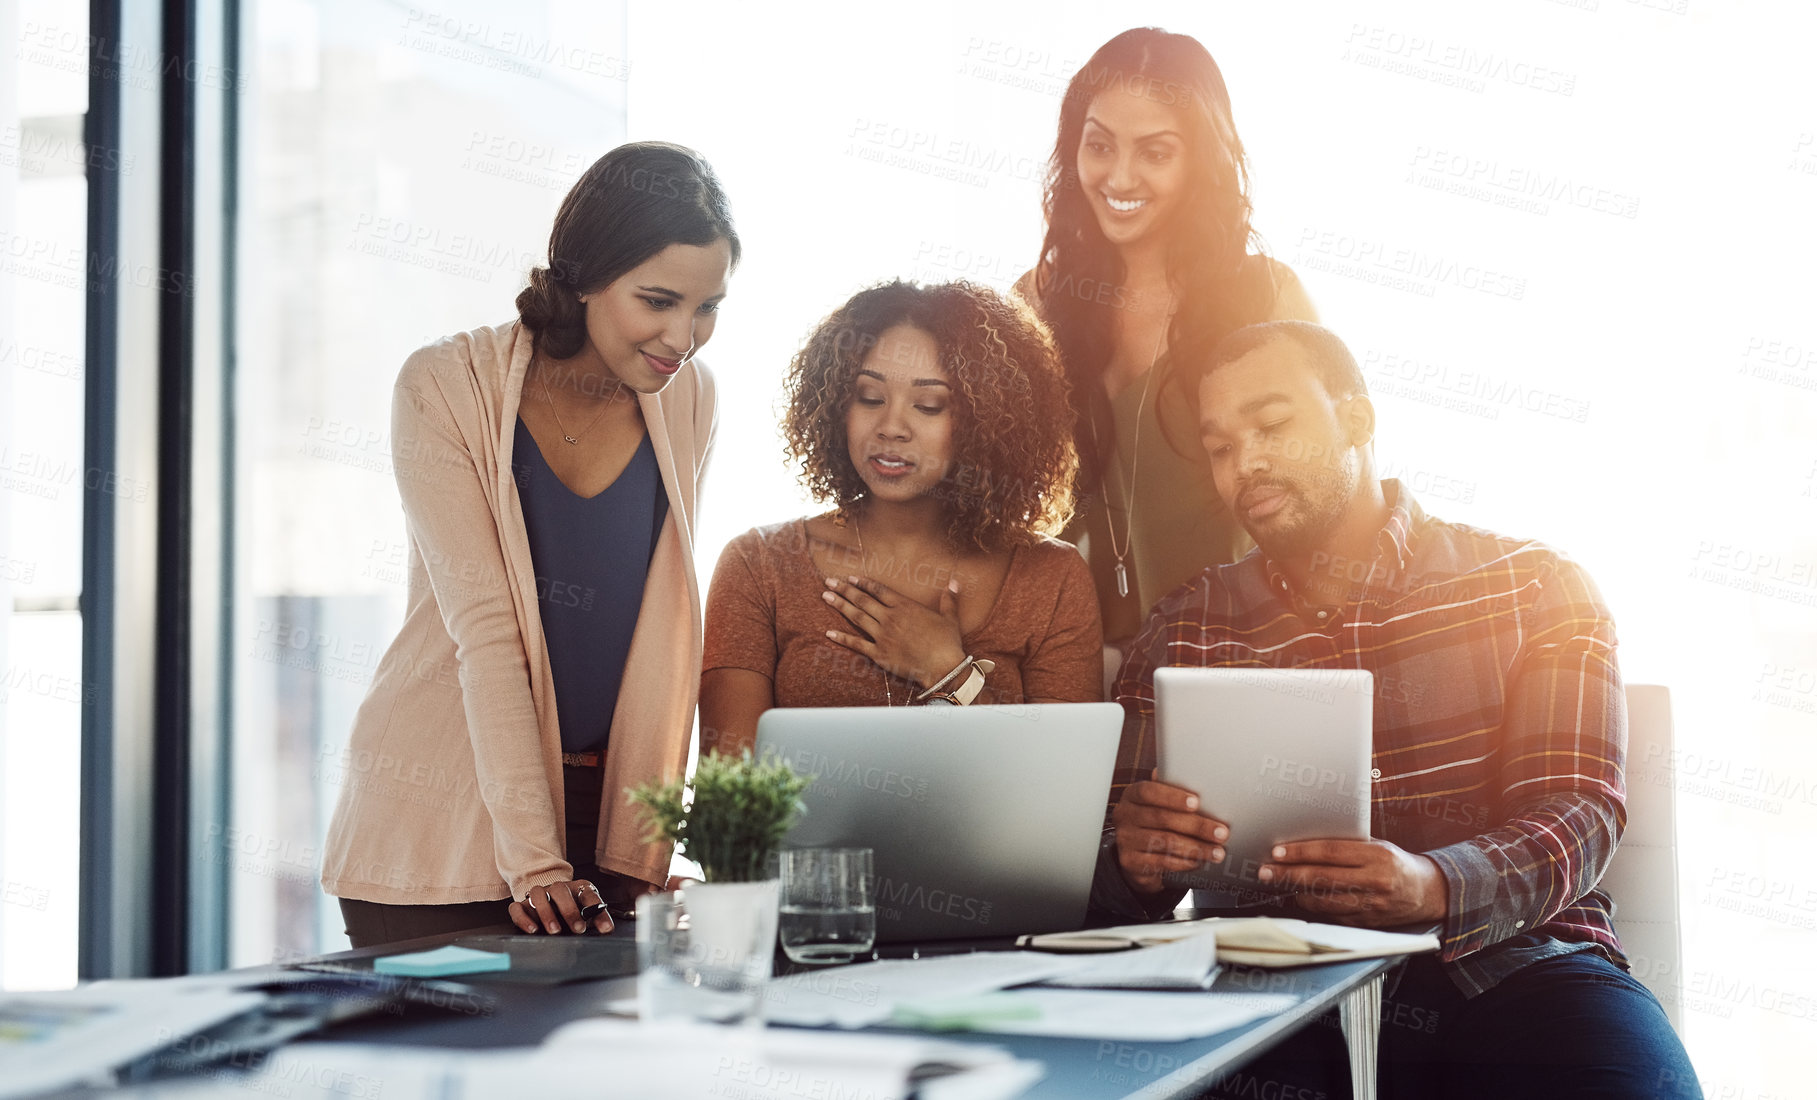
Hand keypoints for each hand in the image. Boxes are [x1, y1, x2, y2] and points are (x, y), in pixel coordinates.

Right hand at [508, 879, 613, 934]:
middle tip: (578, 929)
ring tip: (555, 931)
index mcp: (577, 888)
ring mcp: (538, 895)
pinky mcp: (521, 905)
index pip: (588, 893)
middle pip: (560, 890)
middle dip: (570, 910)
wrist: (550, 899)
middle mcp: (556, 888)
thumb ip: (597, 918)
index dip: (597, 908)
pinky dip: (523, 918)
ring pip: (538, 896)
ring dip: (546, 913)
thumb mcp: (587, 913)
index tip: (604, 928)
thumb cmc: (572, 908)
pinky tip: (532, 930)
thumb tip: (607, 929)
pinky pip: (517, 908)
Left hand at [822, 575, 966, 689]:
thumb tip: (954, 583)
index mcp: (905, 607)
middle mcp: (890, 618)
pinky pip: (857, 644)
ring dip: (840, 605)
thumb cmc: (948, 643)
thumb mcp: (950, 618)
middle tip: (829, 581)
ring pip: (857, 617)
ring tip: (826, 596)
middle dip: (844, 589)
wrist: (943, 667)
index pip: (879, 590)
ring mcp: (883, 636)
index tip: (852, 577)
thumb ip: (948, 599)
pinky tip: (829, 633)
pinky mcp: (879, 654)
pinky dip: (842, 638)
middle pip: (863, 600)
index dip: (864, 583)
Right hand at [1112, 780, 1229, 896]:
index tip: (1197, 802)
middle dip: (1197, 826)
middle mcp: (1125, 816)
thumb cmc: (1152, 822)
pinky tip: (1200, 861)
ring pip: (1166, 842)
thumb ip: (1171, 790)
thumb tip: (1190, 773)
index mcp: (1132, 795)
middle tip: (1221, 832)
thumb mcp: (1157, 803)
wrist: (1134, 855)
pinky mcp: (1131, 862)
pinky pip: (1163, 862)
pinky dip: (1185, 862)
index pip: (1149, 791)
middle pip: (1162, 819)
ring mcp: (1126, 840)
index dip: (1173, 796)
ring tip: (1217, 851)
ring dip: (1197, 847)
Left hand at [1259, 839, 1447, 925]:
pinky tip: (1299, 897)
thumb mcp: (1378, 846)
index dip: (1301, 852)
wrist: (1427, 893)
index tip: (1278, 852)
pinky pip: (1331, 916)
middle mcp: (1375, 882)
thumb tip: (1306, 843)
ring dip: (1296, 892)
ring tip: (1278, 883)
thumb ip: (1348, 846)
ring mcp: (1371, 906)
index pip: (1331, 852)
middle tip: (1266, 871)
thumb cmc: (1396, 863)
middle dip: (1288, 874)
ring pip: (1323, 901)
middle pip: (1322, 879)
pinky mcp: (1366, 923)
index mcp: (1378, 857)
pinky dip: (1312, 907)